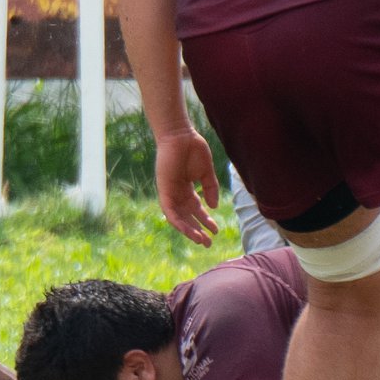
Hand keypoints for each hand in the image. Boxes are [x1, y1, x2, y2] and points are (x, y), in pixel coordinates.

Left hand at [154, 128, 219, 246]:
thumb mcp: (206, 173)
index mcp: (187, 189)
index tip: (216, 231)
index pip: (196, 210)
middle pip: (187, 217)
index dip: (206, 221)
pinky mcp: (164, 190)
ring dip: (188, 230)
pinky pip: (169, 210)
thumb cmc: (193, 150)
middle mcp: (178, 193)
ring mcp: (170, 192)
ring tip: (201, 240)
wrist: (181, 136)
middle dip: (198, 230)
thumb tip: (214, 207)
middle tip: (208, 243)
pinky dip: (178, 221)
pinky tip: (188, 230)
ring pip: (177, 218)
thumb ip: (211, 189)